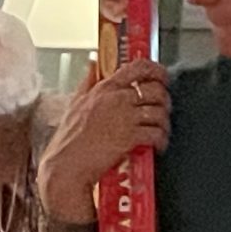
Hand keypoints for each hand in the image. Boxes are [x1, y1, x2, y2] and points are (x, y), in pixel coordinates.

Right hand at [35, 60, 170, 217]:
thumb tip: (92, 64)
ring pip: (159, 111)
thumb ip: (87, 82)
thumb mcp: (74, 104)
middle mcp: (116, 99)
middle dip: (164, 99)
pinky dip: (162, 140)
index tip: (161, 76)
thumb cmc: (67, 141)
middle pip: (155, 89)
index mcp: (104, 89)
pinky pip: (156, 133)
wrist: (66, 167)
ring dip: (164, 122)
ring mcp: (124, 118)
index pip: (137, 67)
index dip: (156, 69)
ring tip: (161, 130)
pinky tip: (158, 145)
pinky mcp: (131, 137)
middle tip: (163, 109)